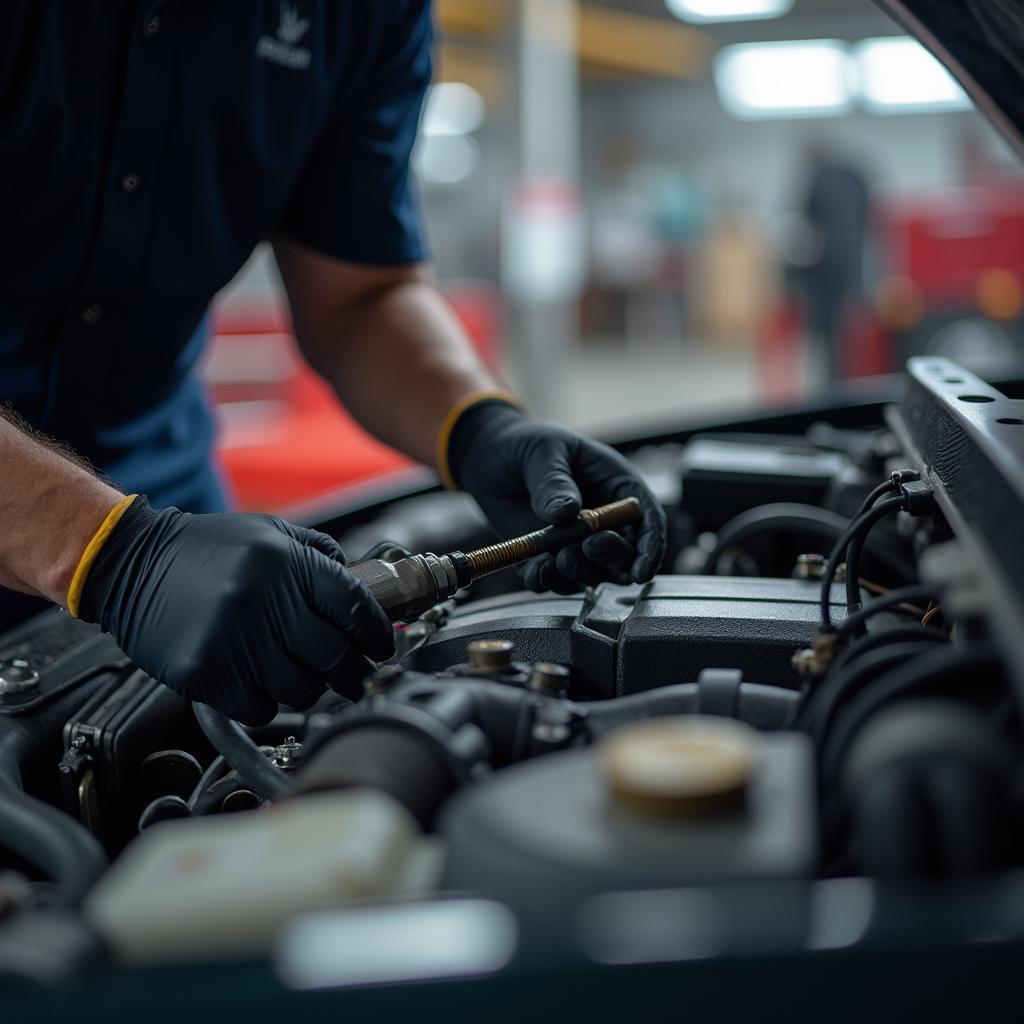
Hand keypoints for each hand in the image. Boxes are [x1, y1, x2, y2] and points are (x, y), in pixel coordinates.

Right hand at [79, 498, 393, 724]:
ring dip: (310, 688)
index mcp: (286, 565)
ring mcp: (234, 641)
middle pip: (334, 655)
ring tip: (306, 678)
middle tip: (357, 675)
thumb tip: (361, 589)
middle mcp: (265, 602)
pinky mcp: (206, 673)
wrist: (131, 564)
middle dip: (354, 671)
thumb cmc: (205, 549)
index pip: (354, 607)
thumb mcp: (269, 533)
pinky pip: (260, 707)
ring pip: (300, 688)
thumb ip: (317, 555)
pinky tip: (263, 685)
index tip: (382, 646)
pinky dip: (269, 703)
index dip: (377, 632)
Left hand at [447, 401, 666, 593]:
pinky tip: (534, 571)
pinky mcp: (548, 556)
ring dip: (577, 575)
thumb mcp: (544, 452)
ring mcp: (577, 542)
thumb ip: (554, 481)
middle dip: (608, 560)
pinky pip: (554, 580)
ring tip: (552, 562)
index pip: (648, 521)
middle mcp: (603, 521)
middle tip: (583, 549)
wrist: (490, 457)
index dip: (650, 549)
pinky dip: (546, 581)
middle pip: (624, 555)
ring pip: (592, 574)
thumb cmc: (528, 445)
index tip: (641, 571)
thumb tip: (567, 512)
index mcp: (617, 487)